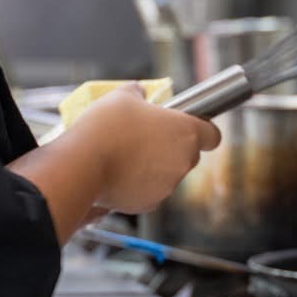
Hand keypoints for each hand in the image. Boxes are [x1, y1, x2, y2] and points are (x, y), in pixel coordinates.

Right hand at [71, 85, 220, 215]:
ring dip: (154, 166)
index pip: (212, 135)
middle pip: (188, 155)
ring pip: (168, 174)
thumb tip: (139, 92)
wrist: (83, 164)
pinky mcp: (150, 204)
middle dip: (172, 148)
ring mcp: (168, 185)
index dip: (203, 130)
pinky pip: (150, 192)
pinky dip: (139, 185)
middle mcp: (183, 161)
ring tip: (126, 156)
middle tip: (146, 138)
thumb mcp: (123, 95)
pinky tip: (119, 173)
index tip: (189, 127)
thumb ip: (139, 92)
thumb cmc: (106, 126)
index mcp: (186, 132)